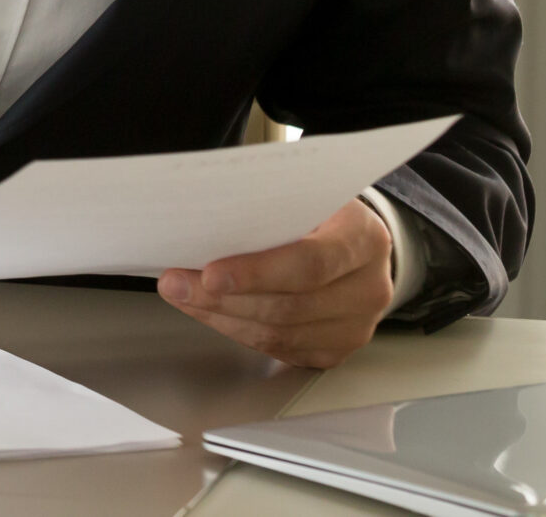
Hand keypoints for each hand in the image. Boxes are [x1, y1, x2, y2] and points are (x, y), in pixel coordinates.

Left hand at [157, 199, 393, 368]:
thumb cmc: (321, 213)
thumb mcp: (305, 194)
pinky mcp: (335, 350)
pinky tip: (208, 311)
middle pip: (290, 305)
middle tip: (176, 283)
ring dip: (221, 316)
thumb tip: (201, 222)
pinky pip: (278, 349)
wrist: (356, 245)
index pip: (310, 263)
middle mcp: (369, 287)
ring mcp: (356, 326)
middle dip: (223, 297)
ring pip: (279, 334)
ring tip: (182, 295)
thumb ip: (267, 207)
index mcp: (364, 238)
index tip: (209, 273)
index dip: (257, 273)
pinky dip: (236, 330)